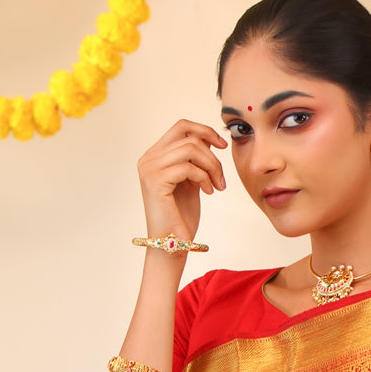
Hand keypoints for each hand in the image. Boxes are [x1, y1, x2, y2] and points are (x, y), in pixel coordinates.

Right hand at [137, 119, 228, 242]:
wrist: (172, 244)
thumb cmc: (181, 215)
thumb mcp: (191, 180)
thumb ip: (195, 160)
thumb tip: (208, 139)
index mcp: (154, 156)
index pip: (181, 127)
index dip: (205, 131)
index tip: (222, 146)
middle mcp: (148, 159)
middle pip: (189, 138)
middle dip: (212, 156)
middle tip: (221, 180)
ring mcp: (149, 169)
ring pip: (191, 149)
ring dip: (212, 167)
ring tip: (217, 186)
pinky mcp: (155, 181)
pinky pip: (189, 168)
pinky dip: (204, 179)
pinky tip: (208, 193)